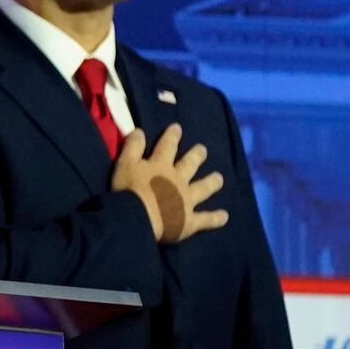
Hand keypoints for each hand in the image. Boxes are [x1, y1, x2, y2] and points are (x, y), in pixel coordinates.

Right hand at [110, 124, 229, 243]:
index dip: (172, 136)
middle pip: (189, 165)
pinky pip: (205, 219)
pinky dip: (215, 218)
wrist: (139, 217)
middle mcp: (177, 180)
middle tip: (203, 149)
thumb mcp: (124, 164)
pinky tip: (225, 216)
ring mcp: (186, 200)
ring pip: (202, 188)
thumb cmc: (129, 190)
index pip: (167, 146)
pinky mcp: (189, 220)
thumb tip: (140, 131)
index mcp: (161, 166)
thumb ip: (133, 147)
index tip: (177, 127)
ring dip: (211, 182)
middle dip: (196, 156)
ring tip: (219, 178)